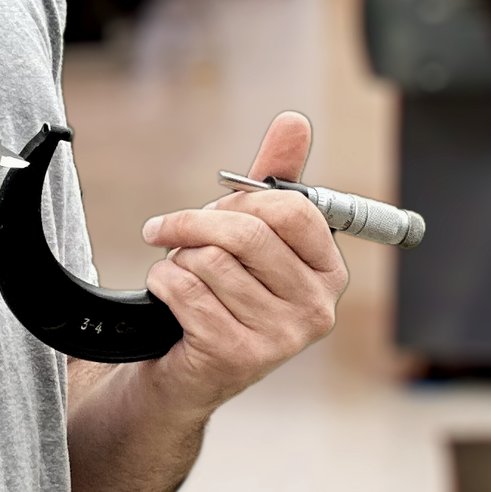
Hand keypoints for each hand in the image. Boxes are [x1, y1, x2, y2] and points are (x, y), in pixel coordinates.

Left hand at [137, 112, 345, 413]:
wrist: (186, 370)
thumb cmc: (223, 294)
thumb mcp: (251, 233)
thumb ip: (275, 177)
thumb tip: (294, 122)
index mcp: (329, 272)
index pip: (291, 208)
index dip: (240, 201)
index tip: (214, 210)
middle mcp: (316, 308)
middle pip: (245, 232)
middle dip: (194, 225)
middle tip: (172, 233)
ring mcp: (281, 337)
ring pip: (209, 261)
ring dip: (178, 260)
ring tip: (184, 277)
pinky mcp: (239, 356)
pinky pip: (184, 290)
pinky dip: (161, 284)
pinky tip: (170, 301)